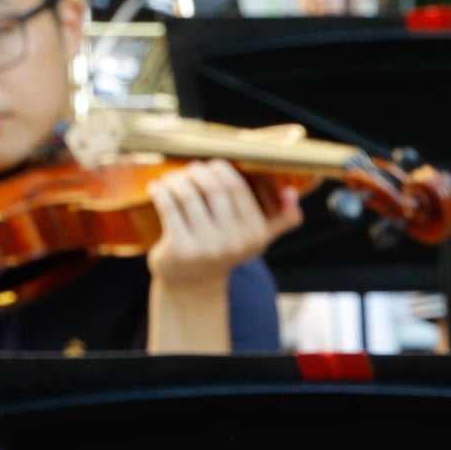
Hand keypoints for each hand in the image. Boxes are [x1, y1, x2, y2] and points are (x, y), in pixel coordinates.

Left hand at [143, 161, 300, 286]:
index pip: (236, 188)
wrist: (193, 283)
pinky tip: (158, 188)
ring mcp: (208, 246)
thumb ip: (281, 219)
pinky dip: (160, 192)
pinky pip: (169, 207)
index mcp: (256, 234)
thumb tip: (293, 193)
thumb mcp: (256, 239)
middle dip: (196, 172)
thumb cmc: (222, 251)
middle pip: (213, 189)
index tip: (208, 166)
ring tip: (171, 179)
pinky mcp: (182, 248)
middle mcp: (235, 241)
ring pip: (189, 195)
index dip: (219, 170)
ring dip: (176, 180)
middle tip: (187, 171)